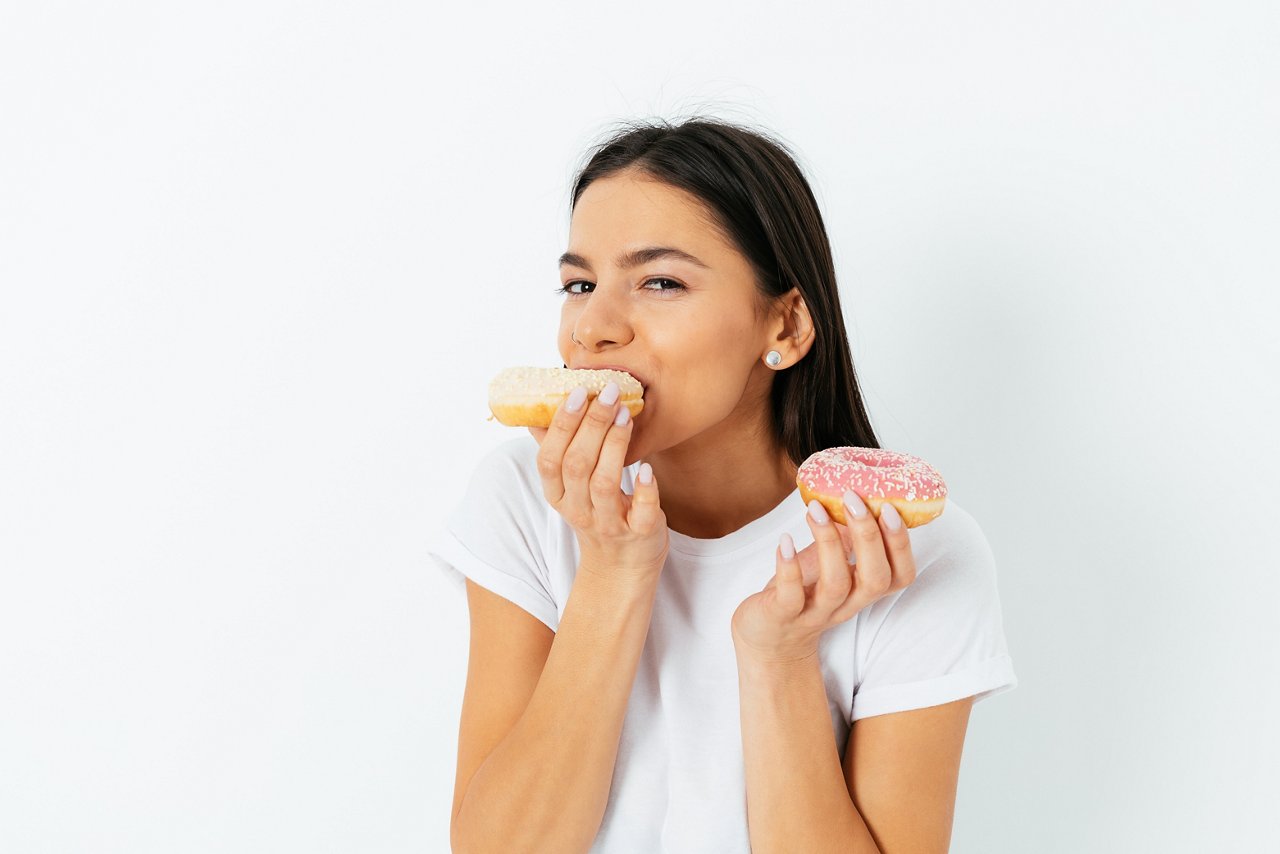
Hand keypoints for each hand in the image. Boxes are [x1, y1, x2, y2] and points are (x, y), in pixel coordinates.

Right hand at [527, 383, 667, 584]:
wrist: (622, 568)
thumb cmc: (599, 514)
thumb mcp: (570, 489)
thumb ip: (558, 453)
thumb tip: (536, 414)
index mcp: (558, 495)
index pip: (549, 459)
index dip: (562, 425)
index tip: (578, 392)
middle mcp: (579, 510)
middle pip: (577, 465)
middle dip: (592, 425)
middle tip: (610, 393)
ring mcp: (608, 524)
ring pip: (604, 483)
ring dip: (615, 446)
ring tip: (627, 415)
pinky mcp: (639, 533)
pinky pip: (640, 512)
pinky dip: (644, 489)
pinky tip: (648, 467)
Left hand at [730, 491, 917, 663]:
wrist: (767, 637)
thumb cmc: (802, 592)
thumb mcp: (828, 564)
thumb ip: (845, 538)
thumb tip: (857, 495)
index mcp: (862, 591)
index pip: (900, 576)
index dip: (901, 544)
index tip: (889, 507)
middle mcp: (846, 605)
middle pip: (874, 579)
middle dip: (870, 536)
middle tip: (854, 499)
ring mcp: (815, 613)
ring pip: (836, 585)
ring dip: (829, 543)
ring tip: (815, 510)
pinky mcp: (782, 617)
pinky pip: (791, 595)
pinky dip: (788, 566)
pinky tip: (785, 540)